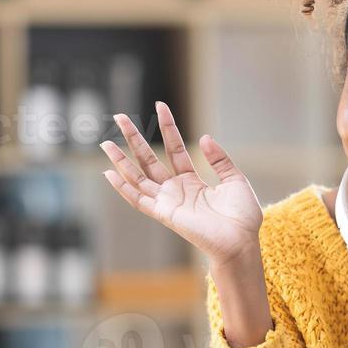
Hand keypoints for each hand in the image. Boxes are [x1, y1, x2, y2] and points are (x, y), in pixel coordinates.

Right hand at [99, 102, 262, 264]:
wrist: (241, 241)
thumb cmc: (241, 217)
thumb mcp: (234, 179)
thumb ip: (219, 159)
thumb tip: (203, 137)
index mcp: (192, 182)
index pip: (174, 149)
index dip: (167, 127)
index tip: (160, 105)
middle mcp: (175, 190)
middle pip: (149, 159)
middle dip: (134, 138)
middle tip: (119, 117)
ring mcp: (167, 201)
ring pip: (137, 177)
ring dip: (121, 160)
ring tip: (105, 142)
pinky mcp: (163, 213)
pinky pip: (138, 199)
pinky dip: (123, 187)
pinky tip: (108, 173)